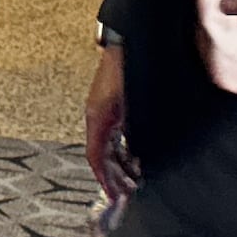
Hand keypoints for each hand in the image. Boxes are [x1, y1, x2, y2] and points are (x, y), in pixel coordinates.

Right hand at [84, 46, 134, 199]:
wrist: (134, 39)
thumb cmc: (132, 69)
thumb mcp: (136, 106)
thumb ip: (136, 132)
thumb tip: (140, 159)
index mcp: (98, 116)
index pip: (96, 156)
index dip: (105, 179)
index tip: (115, 196)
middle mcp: (98, 114)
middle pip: (102, 154)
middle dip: (114, 176)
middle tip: (127, 194)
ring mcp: (105, 109)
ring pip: (108, 144)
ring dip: (120, 163)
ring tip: (135, 179)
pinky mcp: (114, 104)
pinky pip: (114, 134)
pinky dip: (124, 149)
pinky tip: (137, 156)